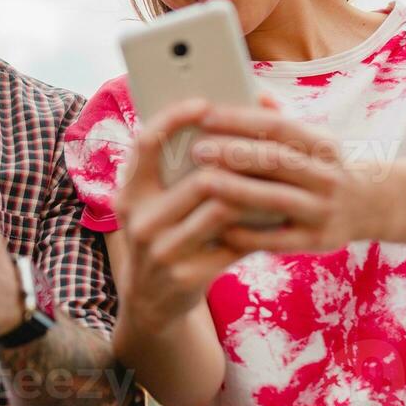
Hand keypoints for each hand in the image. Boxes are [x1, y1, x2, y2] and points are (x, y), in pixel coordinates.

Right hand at [112, 98, 252, 327]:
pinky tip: (274, 216)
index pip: (145, 143)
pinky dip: (258, 227)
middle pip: (200, 179)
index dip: (173, 118)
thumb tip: (217, 120)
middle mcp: (139, 221)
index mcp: (128, 195)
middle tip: (268, 147)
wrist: (150, 303)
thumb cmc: (164, 237)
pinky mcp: (187, 277)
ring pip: (222, 209)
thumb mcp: (153, 204)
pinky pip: (234, 243)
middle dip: (239, 162)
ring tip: (276, 179)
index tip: (203, 102)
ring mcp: (162, 252)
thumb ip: (174, 168)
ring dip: (256, 193)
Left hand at [190, 97, 379, 253]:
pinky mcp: (315, 242)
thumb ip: (280, 120)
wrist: (369, 207)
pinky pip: (276, 239)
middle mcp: (328, 177)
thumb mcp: (312, 141)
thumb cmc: (321, 168)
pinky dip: (246, 234)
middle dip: (234, 153)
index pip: (280, 127)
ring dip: (237, 190)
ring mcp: (323, 211)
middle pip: (277, 161)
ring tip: (202, 182)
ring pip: (276, 199)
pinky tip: (218, 226)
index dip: (241, 119)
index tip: (205, 115)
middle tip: (197, 149)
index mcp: (323, 146)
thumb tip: (255, 92)